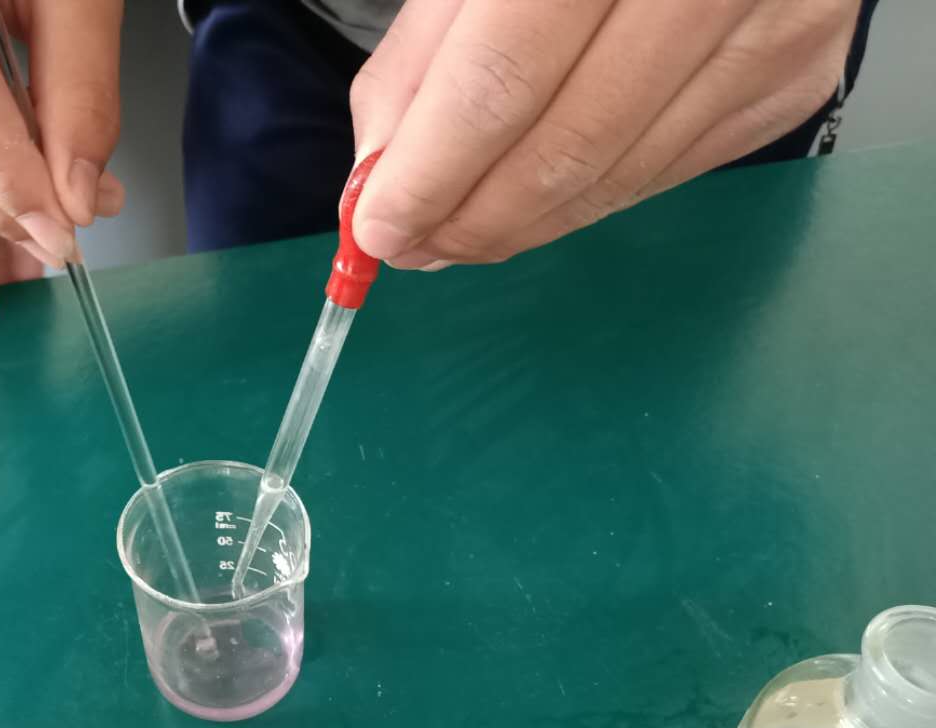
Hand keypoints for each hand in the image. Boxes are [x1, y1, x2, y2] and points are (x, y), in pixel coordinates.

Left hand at [350, 0, 862, 267]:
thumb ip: (426, 56)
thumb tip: (380, 176)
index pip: (504, 78)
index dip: (434, 169)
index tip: (378, 228)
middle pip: (568, 144)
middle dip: (473, 216)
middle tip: (412, 247)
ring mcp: (773, 30)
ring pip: (620, 174)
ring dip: (525, 223)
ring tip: (457, 236)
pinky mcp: (798, 75)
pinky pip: (668, 170)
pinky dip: (589, 198)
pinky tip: (538, 201)